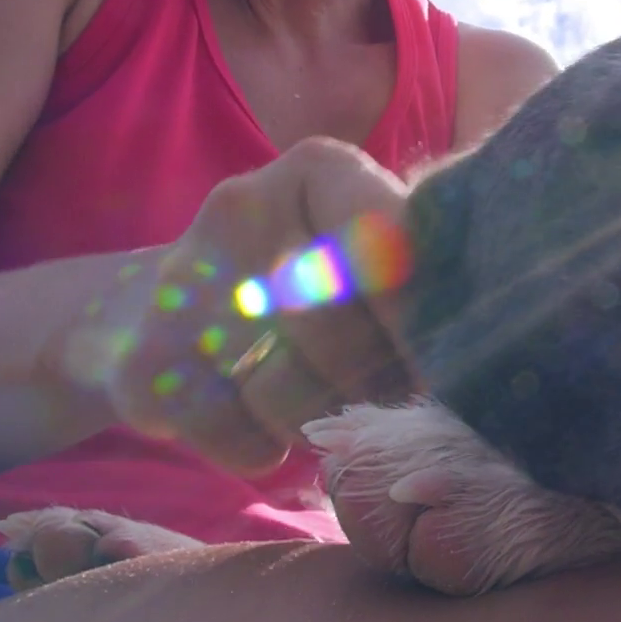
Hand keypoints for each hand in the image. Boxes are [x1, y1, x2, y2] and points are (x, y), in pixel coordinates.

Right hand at [58, 137, 420, 474]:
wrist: (152, 310)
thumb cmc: (302, 286)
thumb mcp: (363, 256)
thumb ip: (418, 282)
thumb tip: (477, 359)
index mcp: (319, 170)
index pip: (391, 249)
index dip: (427, 325)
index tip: (451, 371)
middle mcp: (245, 206)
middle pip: (342, 328)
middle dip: (376, 383)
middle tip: (384, 399)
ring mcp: (183, 281)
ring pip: (291, 391)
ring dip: (319, 421)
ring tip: (319, 407)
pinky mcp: (143, 361)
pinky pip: (238, 438)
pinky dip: (261, 451)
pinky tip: (258, 427)